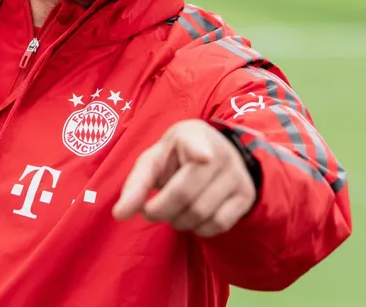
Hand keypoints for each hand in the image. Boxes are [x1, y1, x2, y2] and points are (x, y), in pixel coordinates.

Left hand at [112, 120, 256, 237]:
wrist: (217, 153)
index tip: (203, 157)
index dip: (199, 151)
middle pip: (184, 194)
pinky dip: (200, 229)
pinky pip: (219, 225)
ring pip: (201, 213)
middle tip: (152, 211)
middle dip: (160, 210)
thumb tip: (119, 215)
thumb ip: (135, 185)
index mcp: (192, 135)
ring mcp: (236, 174)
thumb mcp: (154, 160)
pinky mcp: (246, 195)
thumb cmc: (177, 158)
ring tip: (173, 212)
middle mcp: (219, 153)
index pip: (196, 144)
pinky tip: (193, 218)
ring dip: (178, 222)